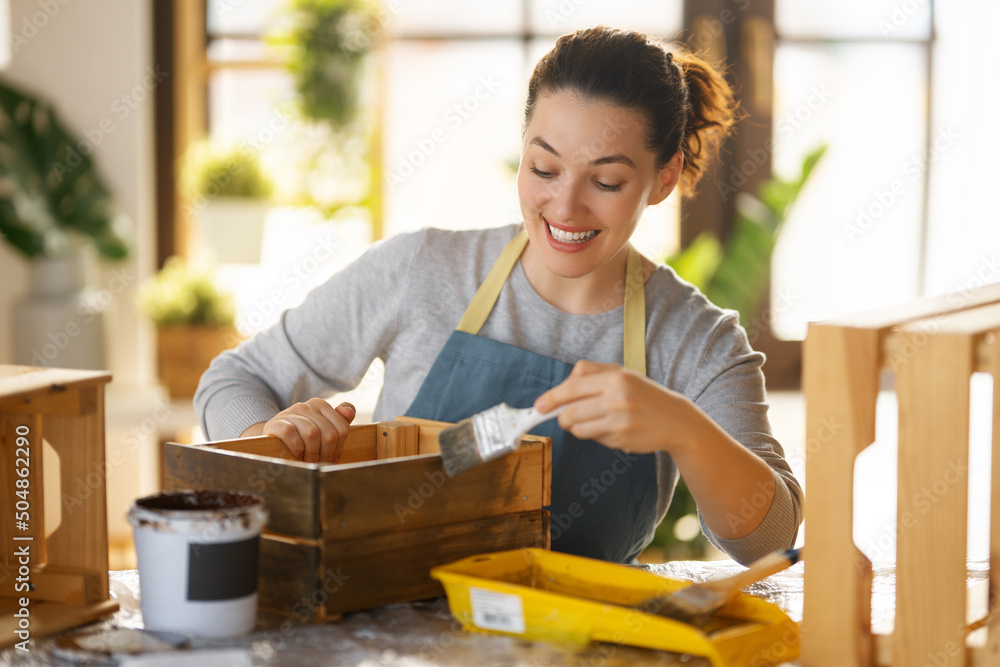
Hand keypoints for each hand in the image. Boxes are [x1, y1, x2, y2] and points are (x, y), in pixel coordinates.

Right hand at [242, 399, 355, 462]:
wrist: (274, 439)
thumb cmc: (302, 436)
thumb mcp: (323, 429)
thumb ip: (340, 421)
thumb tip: (349, 412)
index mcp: (321, 405)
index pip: (342, 428)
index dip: (339, 448)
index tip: (332, 459)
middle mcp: (306, 406)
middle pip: (328, 433)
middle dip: (326, 453)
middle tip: (320, 463)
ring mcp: (290, 412)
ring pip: (312, 434)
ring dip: (312, 453)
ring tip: (308, 461)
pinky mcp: (276, 422)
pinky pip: (290, 434)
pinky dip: (296, 448)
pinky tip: (296, 454)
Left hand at [534, 360, 694, 454]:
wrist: (676, 420)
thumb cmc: (644, 394)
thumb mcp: (622, 374)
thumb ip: (591, 372)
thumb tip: (560, 387)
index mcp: (616, 378)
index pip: (572, 387)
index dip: (551, 398)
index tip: (539, 406)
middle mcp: (617, 399)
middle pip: (569, 412)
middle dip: (561, 417)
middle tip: (565, 416)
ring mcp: (620, 422)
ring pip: (578, 429)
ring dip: (577, 427)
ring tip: (594, 420)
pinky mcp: (622, 440)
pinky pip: (594, 439)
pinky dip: (595, 435)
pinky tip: (612, 428)